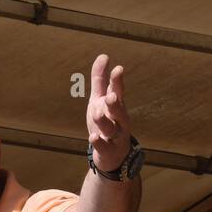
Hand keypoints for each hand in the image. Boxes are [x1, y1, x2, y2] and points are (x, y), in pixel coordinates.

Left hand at [86, 54, 132, 173]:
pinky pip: (104, 147)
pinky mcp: (108, 151)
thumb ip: (101, 80)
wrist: (113, 155)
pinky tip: (92, 137)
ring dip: (104, 121)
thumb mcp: (100, 100)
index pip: (118, 92)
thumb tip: (104, 56)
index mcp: (116, 106)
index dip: (118, 82)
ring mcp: (114, 137)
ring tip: (96, 114)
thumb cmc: (107, 122)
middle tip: (110, 96)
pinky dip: (99, 143)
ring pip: (111, 129)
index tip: (118, 69)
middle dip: (115, 104)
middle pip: (119, 111)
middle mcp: (118, 121)